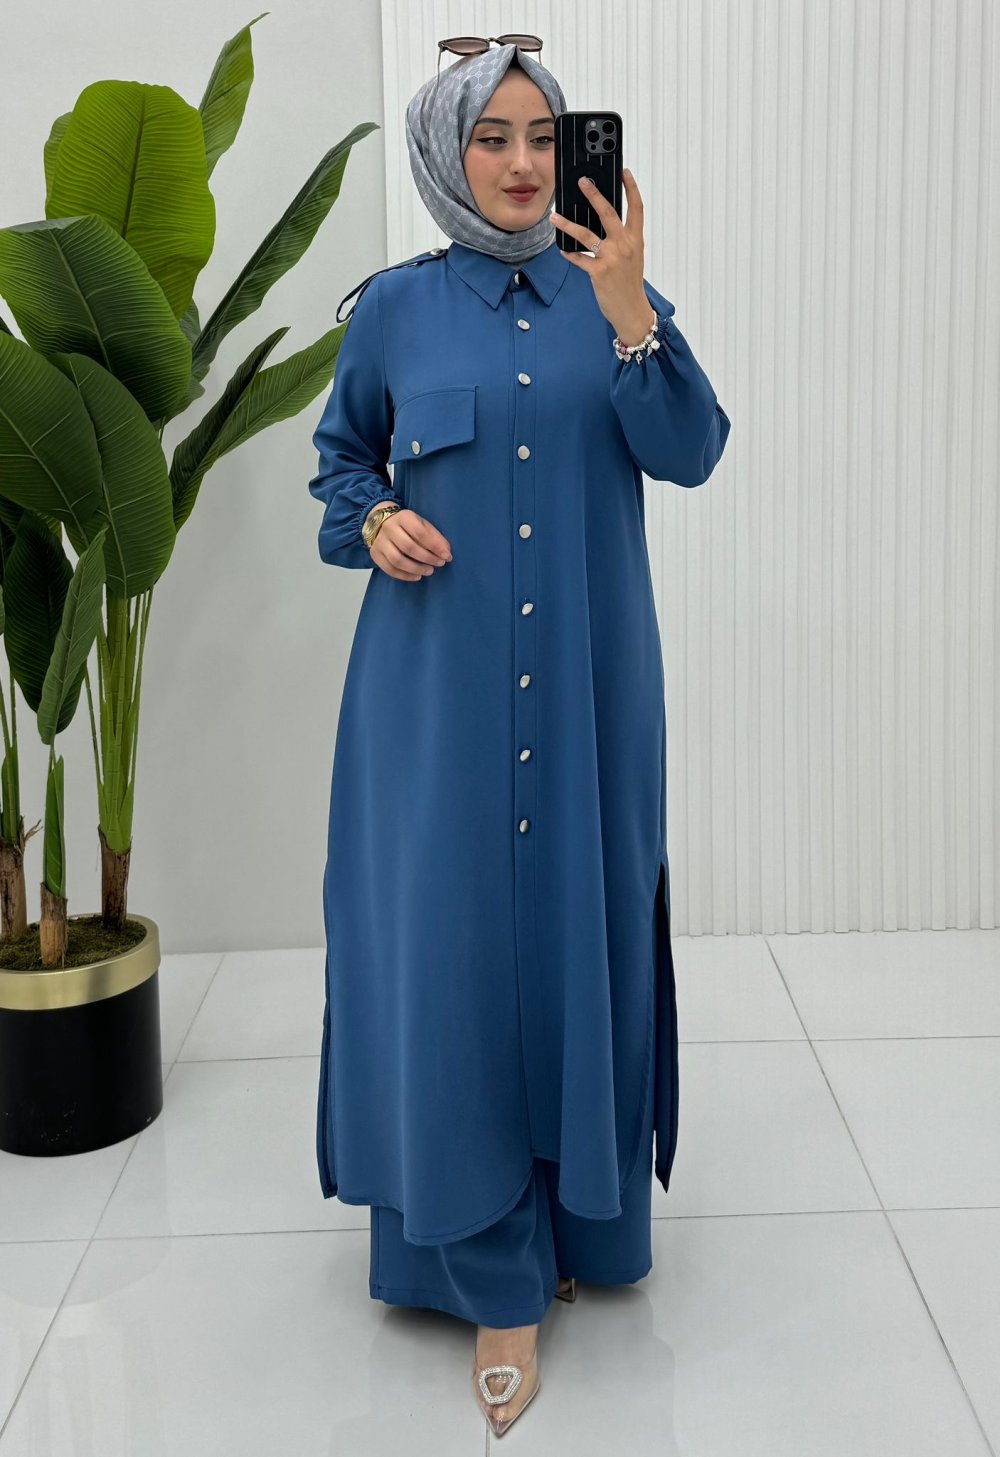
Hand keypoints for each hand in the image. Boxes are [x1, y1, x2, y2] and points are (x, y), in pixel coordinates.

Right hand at [369, 507, 451, 581]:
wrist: (381, 523)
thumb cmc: (408, 526)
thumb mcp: (422, 525)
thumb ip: (435, 537)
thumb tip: (446, 553)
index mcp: (404, 517)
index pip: (420, 532)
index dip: (435, 546)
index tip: (446, 556)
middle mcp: (389, 528)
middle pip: (408, 547)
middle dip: (427, 558)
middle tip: (439, 564)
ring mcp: (380, 542)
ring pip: (397, 560)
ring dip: (416, 569)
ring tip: (429, 571)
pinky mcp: (375, 554)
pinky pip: (389, 569)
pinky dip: (405, 576)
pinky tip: (417, 576)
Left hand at [550, 169, 655, 344]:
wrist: (631, 310)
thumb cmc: (630, 283)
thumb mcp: (633, 257)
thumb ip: (623, 239)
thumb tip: (605, 224)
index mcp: (635, 239)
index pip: (636, 208)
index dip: (631, 188)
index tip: (624, 172)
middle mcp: (624, 245)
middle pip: (608, 213)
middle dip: (594, 194)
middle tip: (582, 182)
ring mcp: (611, 258)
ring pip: (586, 234)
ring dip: (567, 224)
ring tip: (554, 217)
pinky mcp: (599, 272)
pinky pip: (579, 258)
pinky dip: (570, 254)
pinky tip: (563, 249)